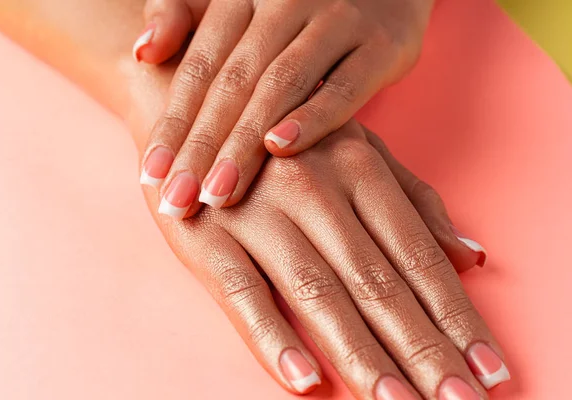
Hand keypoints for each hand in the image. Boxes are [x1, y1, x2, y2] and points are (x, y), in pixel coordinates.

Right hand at [125, 61, 504, 399]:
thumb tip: (470, 256)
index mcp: (358, 166)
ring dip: (361, 356)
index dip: (457, 315)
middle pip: (377, 282)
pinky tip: (306, 381)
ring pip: (317, 293)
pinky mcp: (208, 236)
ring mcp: (258, 213)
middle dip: (422, 349)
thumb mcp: (358, 150)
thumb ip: (414, 200)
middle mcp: (313, 189)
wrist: (201, 112)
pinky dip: (274, 337)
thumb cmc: (289, 140)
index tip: (487, 367)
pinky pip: (243, 294)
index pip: (418, 254)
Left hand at [133, 0, 433, 217]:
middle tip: (177, 201)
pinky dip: (314, 116)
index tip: (151, 175)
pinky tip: (282, 149)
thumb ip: (183, 17)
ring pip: (281, 86)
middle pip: (234, 81)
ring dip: (245, 143)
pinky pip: (346, 86)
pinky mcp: (383, 45)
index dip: (173, 121)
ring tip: (218, 193)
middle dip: (202, 146)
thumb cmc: (296, 7)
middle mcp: (285, 1)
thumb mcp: (237, 1)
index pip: (199, 66)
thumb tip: (141, 55)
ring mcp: (337, 19)